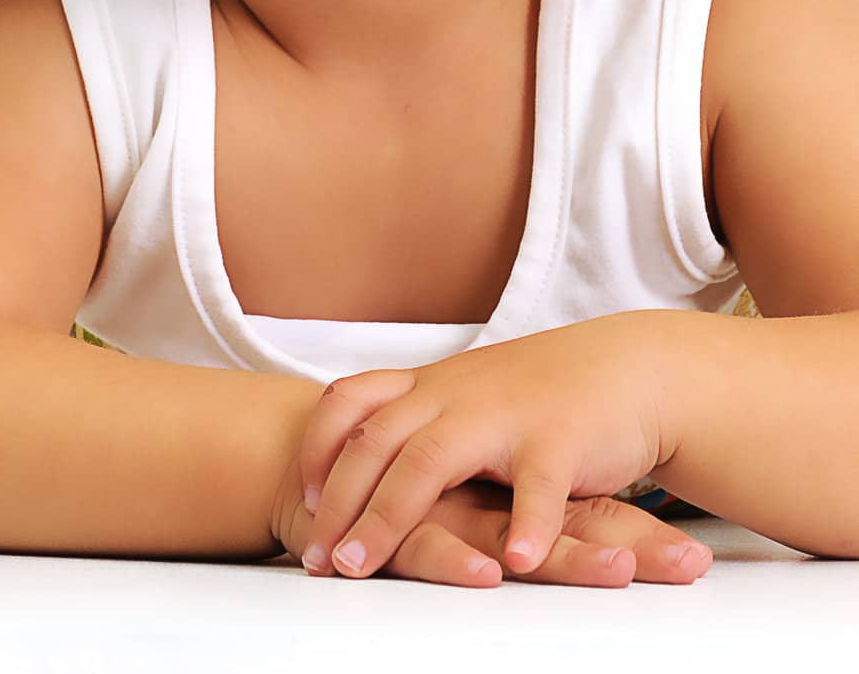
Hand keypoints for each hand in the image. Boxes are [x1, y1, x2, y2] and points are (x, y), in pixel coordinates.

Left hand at [297, 310, 680, 579]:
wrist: (630, 367)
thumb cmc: (545, 393)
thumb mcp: (471, 396)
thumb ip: (424, 421)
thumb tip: (365, 461)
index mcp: (436, 385)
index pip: (354, 401)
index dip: (321, 445)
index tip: (302, 495)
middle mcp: (460, 394)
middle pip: (379, 441)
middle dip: (339, 501)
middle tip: (315, 559)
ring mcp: (507, 414)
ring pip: (433, 459)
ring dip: (391, 516)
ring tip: (363, 566)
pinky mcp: (562, 439)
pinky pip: (538, 486)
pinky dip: (525, 526)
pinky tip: (510, 564)